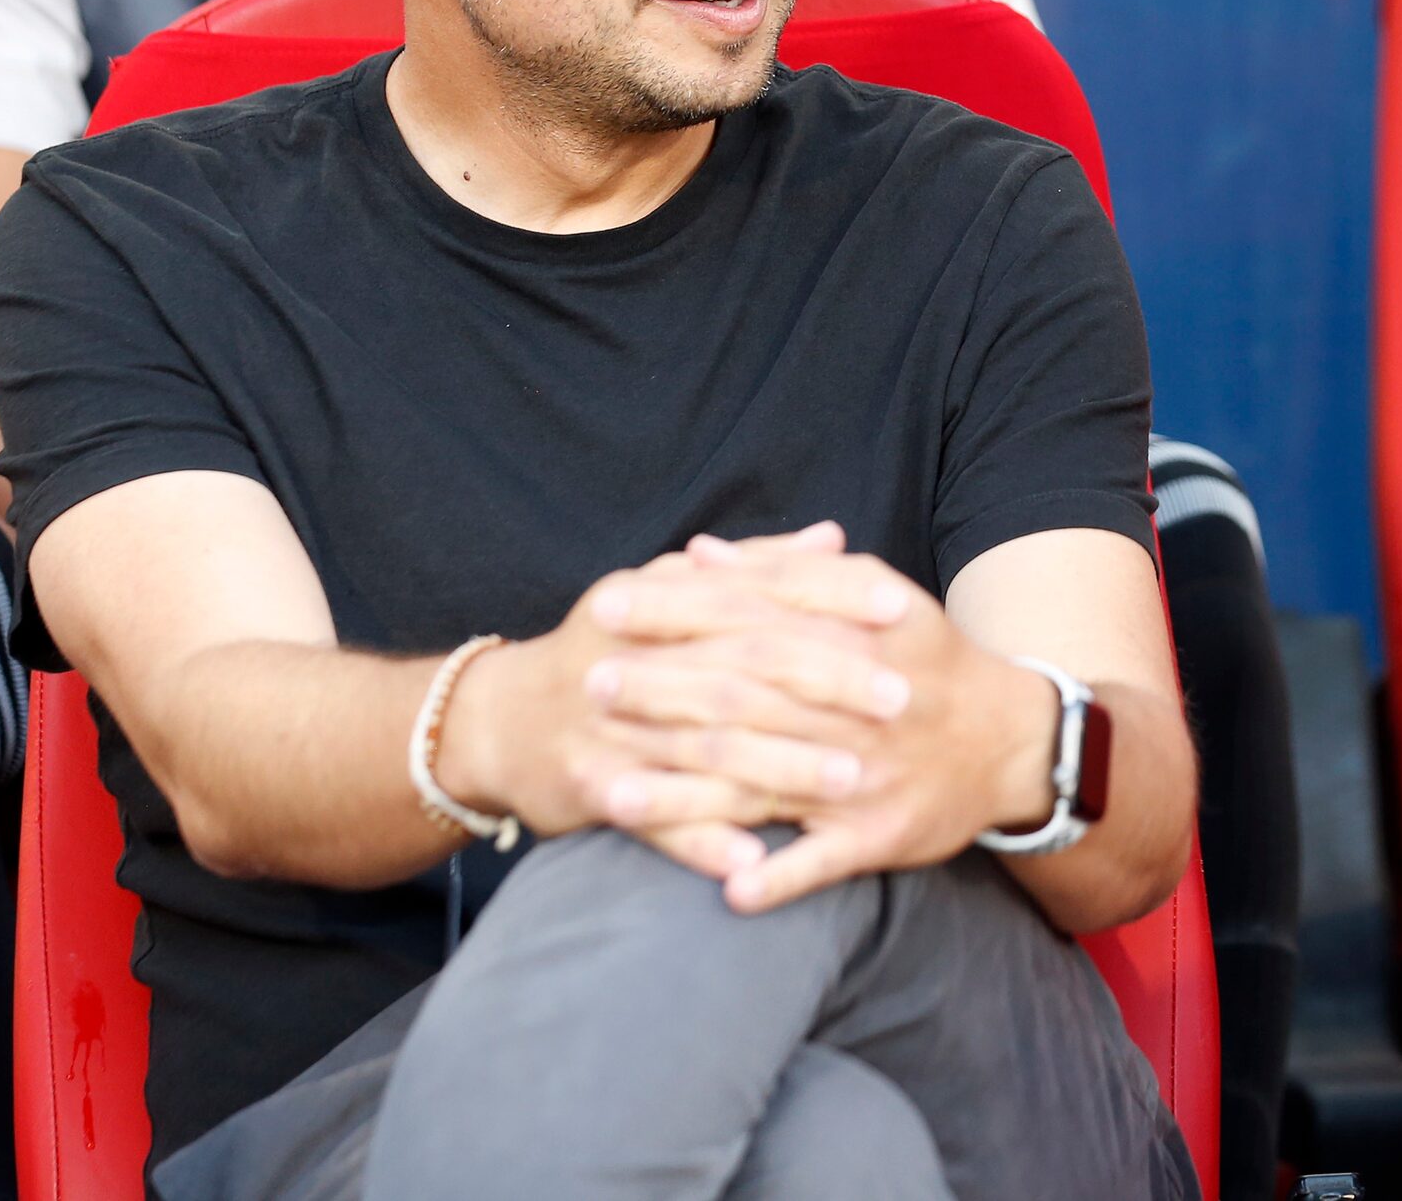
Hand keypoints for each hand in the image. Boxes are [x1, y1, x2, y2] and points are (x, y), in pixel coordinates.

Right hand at [432, 525, 907, 882]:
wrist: (501, 722)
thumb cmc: (607, 650)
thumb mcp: (670, 594)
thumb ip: (754, 568)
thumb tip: (833, 538)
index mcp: (655, 600)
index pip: (756, 593)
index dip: (829, 599)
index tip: (900, 608)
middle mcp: (631, 657)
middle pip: (741, 669)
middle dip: (822, 684)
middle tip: (897, 700)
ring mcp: (609, 727)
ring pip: (706, 748)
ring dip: (780, 766)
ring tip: (852, 780)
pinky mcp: (589, 788)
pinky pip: (653, 821)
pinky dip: (702, 842)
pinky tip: (754, 863)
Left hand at [583, 527, 1062, 912]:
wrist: (1013, 742)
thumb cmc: (926, 661)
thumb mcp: (873, 597)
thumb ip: (785, 574)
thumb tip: (698, 553)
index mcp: (855, 637)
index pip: (751, 617)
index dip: (677, 612)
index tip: (609, 606)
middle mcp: (857, 706)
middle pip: (746, 696)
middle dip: (664, 691)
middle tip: (592, 686)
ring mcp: (866, 776)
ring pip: (764, 784)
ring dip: (684, 794)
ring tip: (609, 795)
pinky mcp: (878, 836)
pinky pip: (821, 862)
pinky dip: (775, 876)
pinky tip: (725, 888)